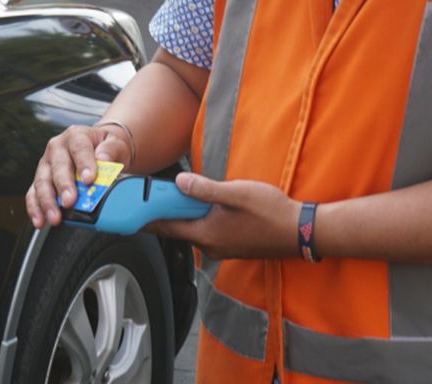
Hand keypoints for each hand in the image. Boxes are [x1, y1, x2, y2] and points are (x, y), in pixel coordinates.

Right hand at [25, 123, 132, 228]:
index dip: (83, 163)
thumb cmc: (104, 145)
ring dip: (47, 201)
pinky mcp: (41, 179)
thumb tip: (104, 158)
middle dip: (63, 186)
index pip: (79, 147)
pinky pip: (33, 193)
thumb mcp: (114, 142)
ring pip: (42, 181)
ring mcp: (47, 164)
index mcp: (75, 135)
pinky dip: (35, 208)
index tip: (88, 179)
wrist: (98, 147)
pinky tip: (40, 220)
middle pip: (57, 166)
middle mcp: (57, 148)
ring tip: (55, 217)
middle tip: (69, 201)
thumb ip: (111, 149)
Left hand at [146, 173, 301, 259]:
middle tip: (146, 196)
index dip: (145, 216)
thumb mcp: (236, 194)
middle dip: (161, 213)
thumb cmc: (273, 212)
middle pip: (176, 228)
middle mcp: (210, 246)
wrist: (302, 232)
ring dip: (182, 214)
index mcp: (207, 235)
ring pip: (192, 229)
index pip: (166, 227)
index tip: (129, 208)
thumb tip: (179, 182)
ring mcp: (221, 248)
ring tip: (173, 195)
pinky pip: (206, 232)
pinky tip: (202, 205)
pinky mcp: (231, 246)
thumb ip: (205, 189)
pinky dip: (197, 219)